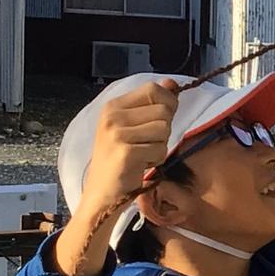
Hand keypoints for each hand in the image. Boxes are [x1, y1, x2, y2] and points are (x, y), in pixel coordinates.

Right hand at [81, 80, 181, 211]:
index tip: (162, 119)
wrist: (102, 192)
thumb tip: (172, 83)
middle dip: (163, 130)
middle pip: (163, 111)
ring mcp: (117, 134)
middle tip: (146, 143)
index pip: (152, 89)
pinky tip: (140, 165)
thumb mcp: (131, 126)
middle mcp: (113, 116)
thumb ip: (151, 104)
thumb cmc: (119, 159)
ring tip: (142, 154)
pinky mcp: (126, 152)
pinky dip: (156, 160)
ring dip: (160, 146)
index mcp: (113, 105)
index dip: (168, 102)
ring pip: (164, 130)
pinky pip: (160, 150)